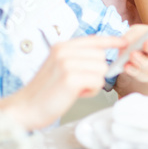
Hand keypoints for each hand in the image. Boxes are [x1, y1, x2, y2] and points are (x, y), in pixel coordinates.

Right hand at [0, 34, 124, 130]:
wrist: (24, 109)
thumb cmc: (44, 92)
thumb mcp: (60, 67)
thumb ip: (78, 58)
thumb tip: (103, 55)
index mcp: (62, 46)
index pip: (93, 39)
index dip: (110, 41)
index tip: (123, 42)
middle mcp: (64, 51)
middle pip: (101, 57)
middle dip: (95, 72)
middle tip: (78, 83)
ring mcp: (67, 63)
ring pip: (102, 69)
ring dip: (93, 83)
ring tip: (74, 89)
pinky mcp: (71, 78)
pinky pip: (98, 81)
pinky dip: (90, 91)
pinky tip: (75, 94)